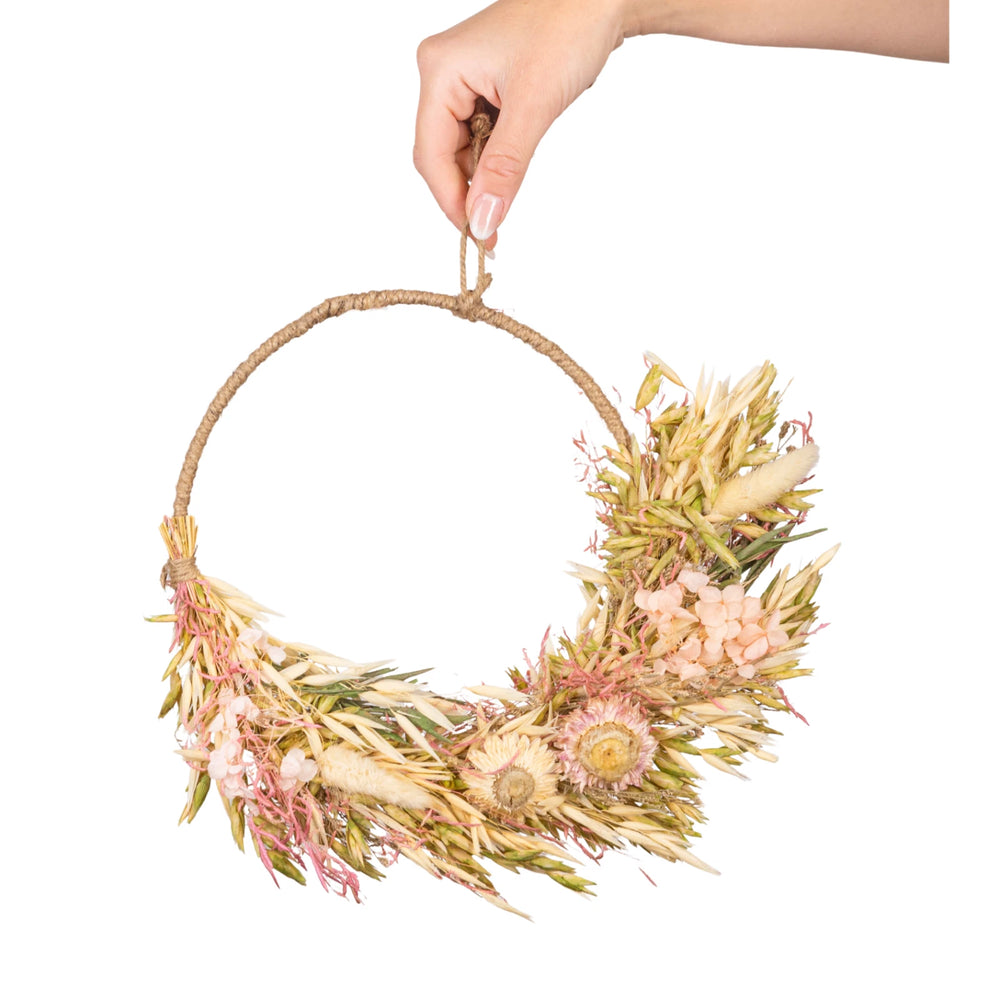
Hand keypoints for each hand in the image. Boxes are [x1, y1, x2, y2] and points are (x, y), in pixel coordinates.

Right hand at [414, 0, 629, 245]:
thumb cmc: (570, 26)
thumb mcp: (534, 106)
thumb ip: (505, 169)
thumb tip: (483, 221)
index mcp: (440, 70)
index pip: (431, 155)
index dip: (452, 202)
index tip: (481, 236)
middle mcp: (442, 72)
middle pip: (441, 154)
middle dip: (469, 191)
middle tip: (496, 228)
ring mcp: (461, 78)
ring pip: (461, 149)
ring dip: (485, 175)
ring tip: (512, 188)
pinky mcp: (483, 83)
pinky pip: (479, 134)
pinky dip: (496, 157)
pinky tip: (516, 159)